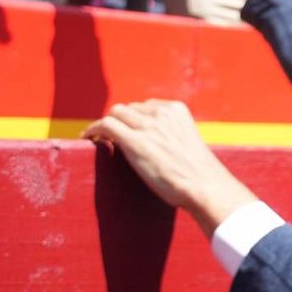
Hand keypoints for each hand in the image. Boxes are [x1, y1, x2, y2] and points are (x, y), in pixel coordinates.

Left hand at [82, 99, 256, 234]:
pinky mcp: (134, 141)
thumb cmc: (198, 173)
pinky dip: (93, 130)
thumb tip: (157, 145)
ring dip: (106, 124)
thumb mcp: (187, 143)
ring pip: (115, 113)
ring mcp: (148, 126)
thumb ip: (173, 135)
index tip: (127, 129)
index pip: (146, 106)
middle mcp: (162, 113)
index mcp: (177, 110)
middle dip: (119, 120)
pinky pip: (106, 126)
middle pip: (129, 108)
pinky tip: (88, 139)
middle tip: (110, 136)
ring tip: (97, 138)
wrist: (203, 185)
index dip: (134, 118)